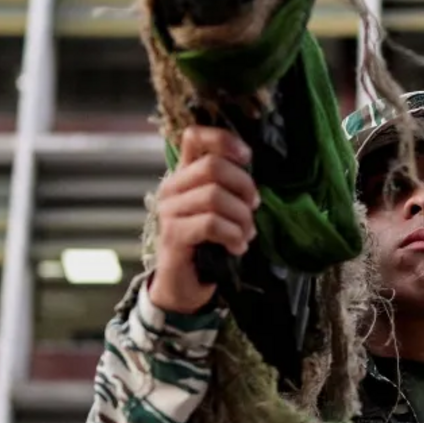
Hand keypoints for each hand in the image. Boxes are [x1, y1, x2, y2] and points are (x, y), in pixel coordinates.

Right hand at [146, 126, 260, 314]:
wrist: (183, 285)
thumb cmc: (207, 243)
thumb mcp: (219, 209)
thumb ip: (229, 187)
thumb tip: (253, 173)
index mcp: (184, 175)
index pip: (194, 137)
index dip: (223, 139)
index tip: (246, 157)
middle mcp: (172, 188)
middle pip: (213, 166)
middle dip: (244, 186)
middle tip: (254, 207)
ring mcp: (169, 211)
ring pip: (215, 197)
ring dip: (242, 217)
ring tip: (246, 233)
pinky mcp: (173, 235)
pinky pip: (211, 224)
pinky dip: (233, 235)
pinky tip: (238, 247)